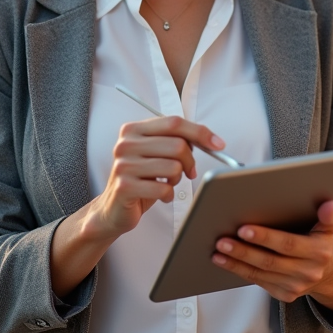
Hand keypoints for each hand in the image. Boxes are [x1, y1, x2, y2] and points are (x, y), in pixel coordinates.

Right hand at [87, 115, 225, 238]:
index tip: (218, 144)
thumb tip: (211, 141)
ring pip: (173, 167)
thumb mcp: (155, 154)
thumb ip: (175, 141)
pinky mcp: (125, 186)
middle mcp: (125, 143)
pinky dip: (169, 195)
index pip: (174, 123)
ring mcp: (123, 165)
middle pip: (177, 145)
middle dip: (190, 161)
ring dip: (177, 180)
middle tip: (189, 172)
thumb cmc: (141, 179)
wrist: (113, 209)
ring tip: (167, 183)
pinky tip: (161, 195)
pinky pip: (164, 188)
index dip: (200, 132)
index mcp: (133, 129)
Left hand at [211, 200, 332, 310]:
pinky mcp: (284, 294)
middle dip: (244, 251)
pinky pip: (258, 281)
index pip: (288, 244)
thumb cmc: (322, 239)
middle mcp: (308, 272)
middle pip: (270, 261)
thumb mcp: (331, 225)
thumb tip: (328, 205)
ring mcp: (296, 286)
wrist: (328, 269)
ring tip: (218, 250)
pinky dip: (239, 270)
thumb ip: (329, 214)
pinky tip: (224, 261)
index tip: (244, 229)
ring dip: (236, 262)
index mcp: (319, 251)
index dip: (265, 237)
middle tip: (223, 240)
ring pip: (260, 274)